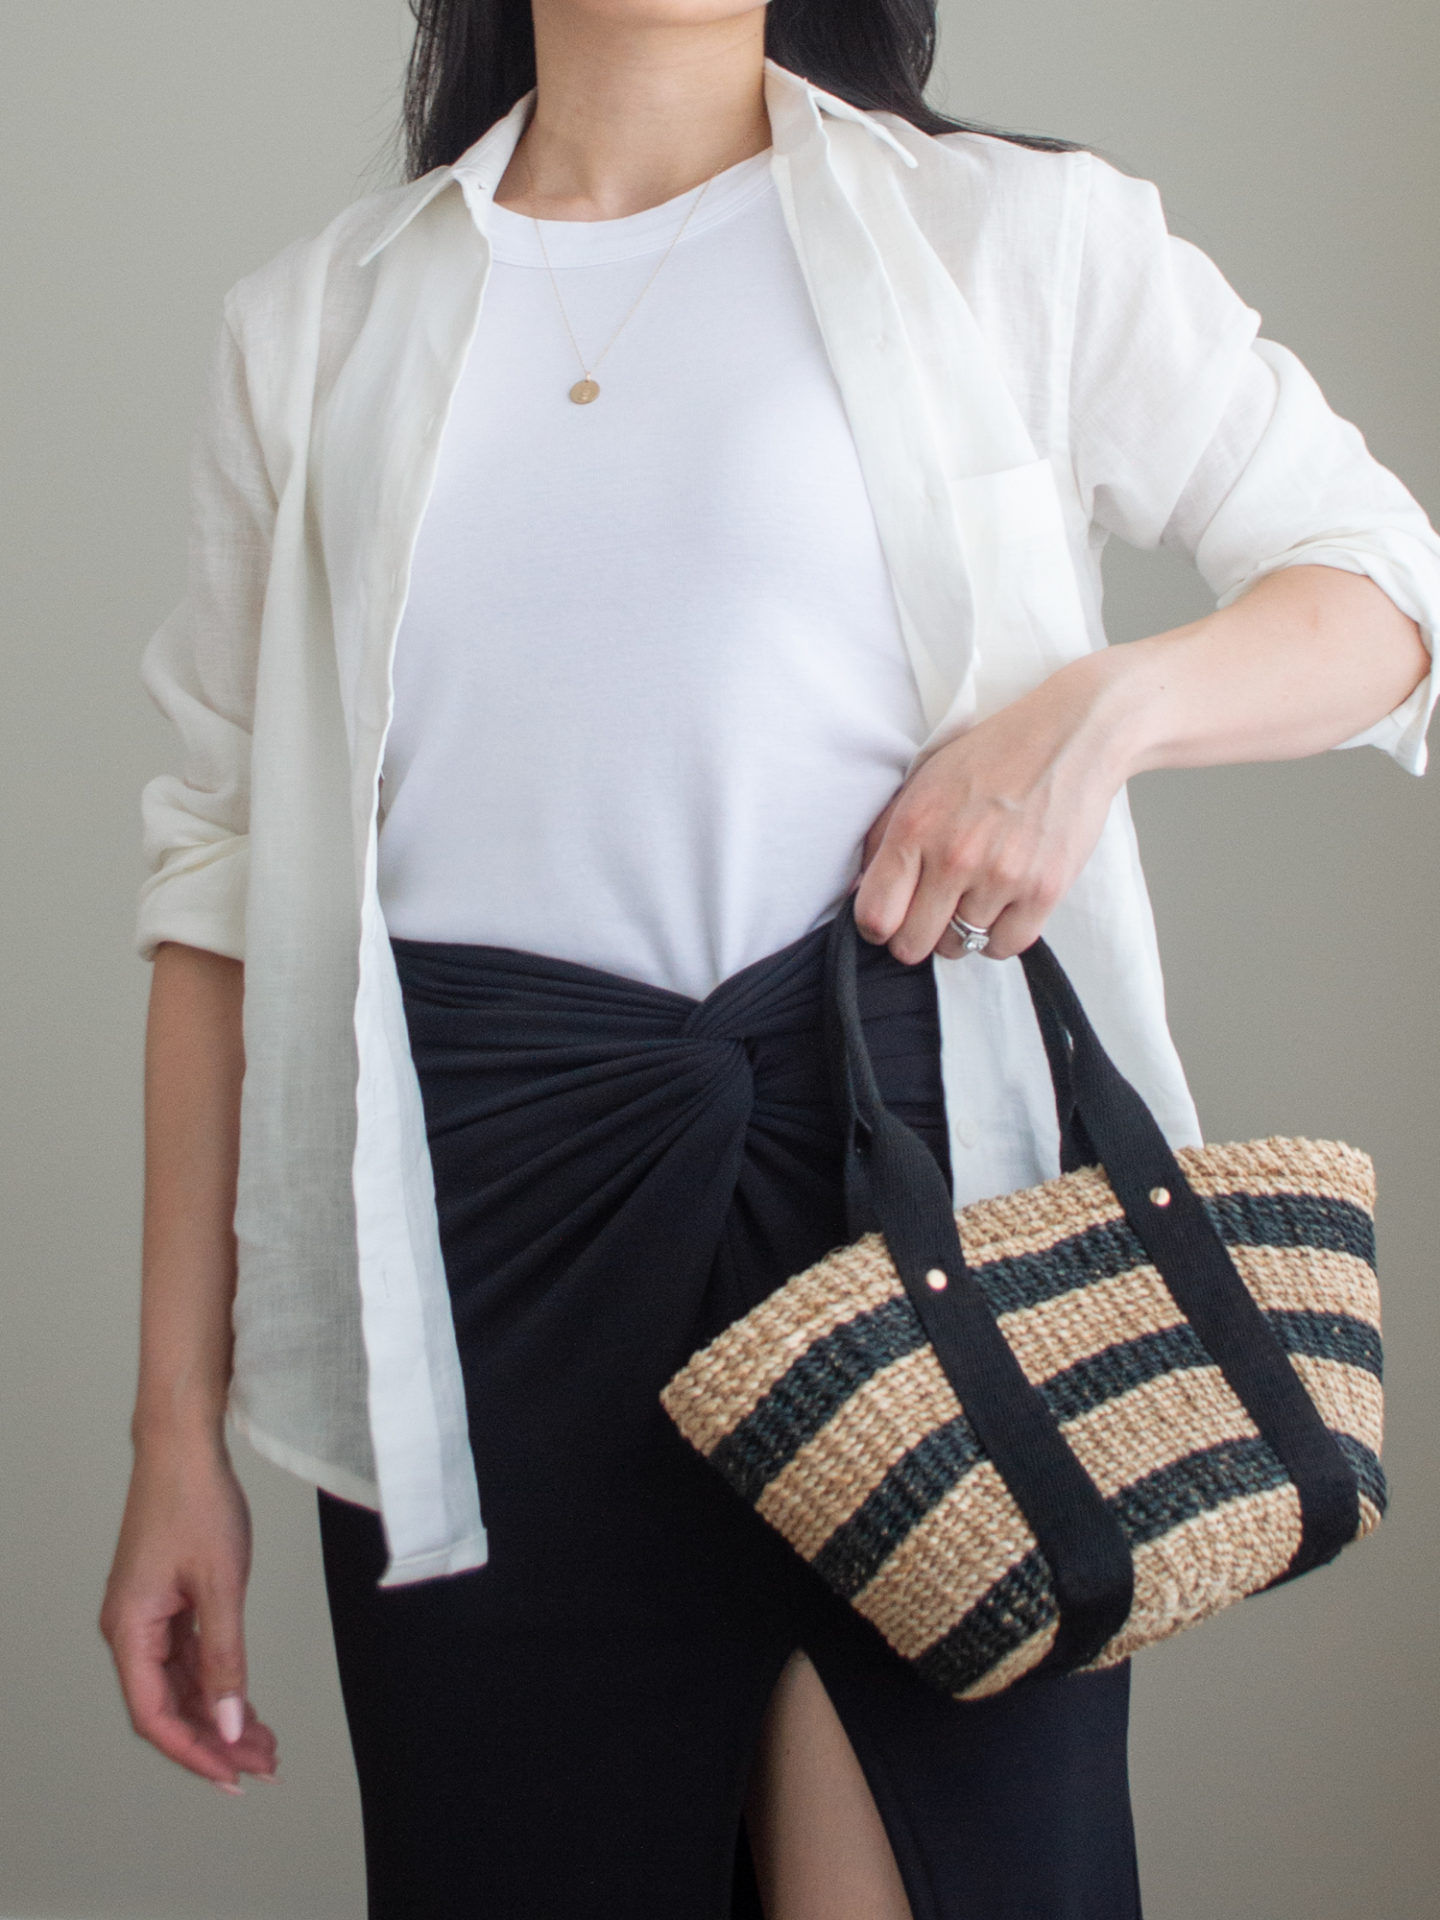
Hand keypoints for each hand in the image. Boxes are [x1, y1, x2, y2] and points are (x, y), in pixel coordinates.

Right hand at [100, 1432, 277, 1792]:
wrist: (183, 1446)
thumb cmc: (195, 1502)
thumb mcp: (221, 1585)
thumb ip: (225, 1658)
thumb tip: (230, 1724)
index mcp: (129, 1629)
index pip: (155, 1714)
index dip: (194, 1752)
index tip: (233, 1776)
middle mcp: (129, 1629)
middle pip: (168, 1705)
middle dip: (215, 1740)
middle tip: (264, 1766)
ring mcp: (147, 1615)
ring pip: (180, 1684)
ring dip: (219, 1715)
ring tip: (264, 1743)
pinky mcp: (164, 1601)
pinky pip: (187, 1657)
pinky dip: (216, 1681)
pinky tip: (245, 1701)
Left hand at [853, 654, 1127, 963]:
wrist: (1069, 737)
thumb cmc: (991, 757)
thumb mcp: (922, 782)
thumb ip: (884, 838)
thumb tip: (857, 892)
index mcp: (915, 827)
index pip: (875, 917)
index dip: (876, 926)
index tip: (889, 918)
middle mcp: (955, 857)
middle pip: (912, 946)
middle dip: (915, 935)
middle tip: (930, 912)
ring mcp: (1001, 877)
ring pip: (958, 948)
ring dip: (959, 931)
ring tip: (971, 896)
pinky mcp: (1044, 891)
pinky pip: (1003, 946)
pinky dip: (997, 935)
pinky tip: (999, 906)